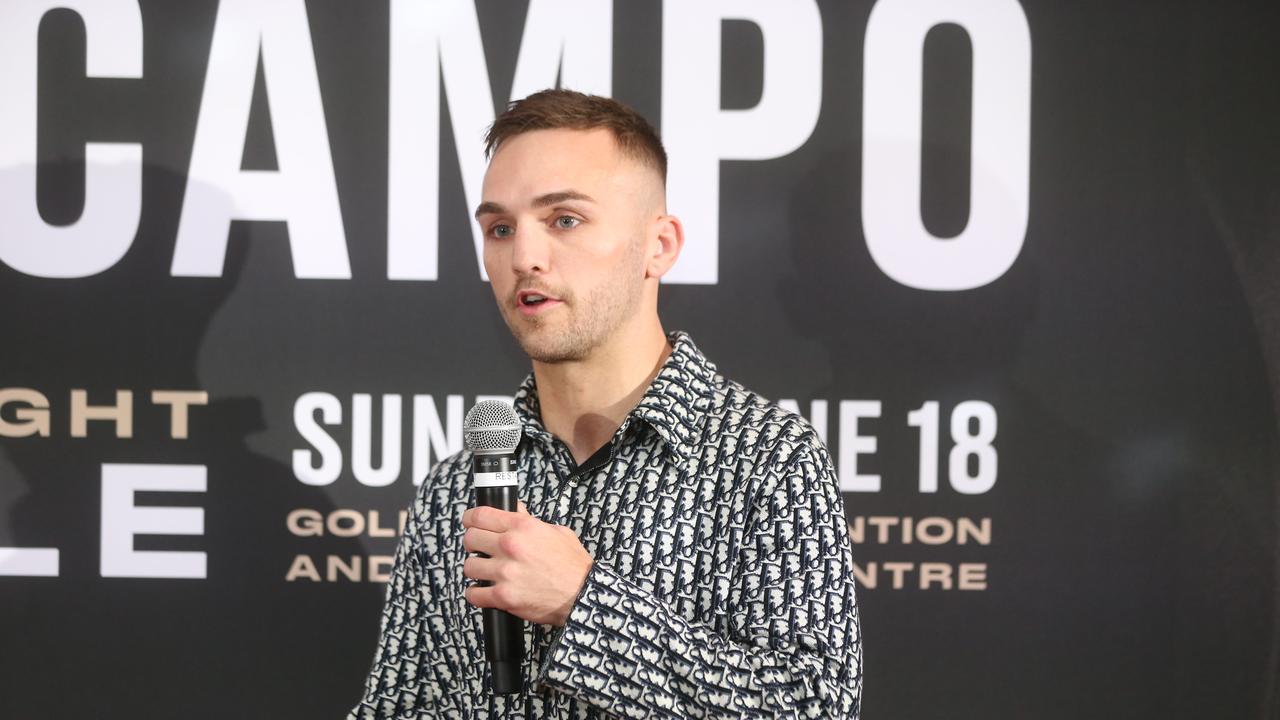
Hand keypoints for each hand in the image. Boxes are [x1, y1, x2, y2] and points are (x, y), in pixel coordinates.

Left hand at [461, 502, 592, 625]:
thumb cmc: (573, 564)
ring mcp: (505, 572)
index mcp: (522, 527)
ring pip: (469, 566)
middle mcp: (510, 546)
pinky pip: (474, 594)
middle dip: (473, 544)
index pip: (480, 515)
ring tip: (485, 572)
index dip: (470, 518)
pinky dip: (476, 594)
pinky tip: (483, 592)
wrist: (583, 594)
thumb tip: (515, 510)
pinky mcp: (503, 597)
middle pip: (470, 538)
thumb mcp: (557, 531)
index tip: (470, 523)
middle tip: (480, 549)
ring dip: (476, 569)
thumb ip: (530, 520)